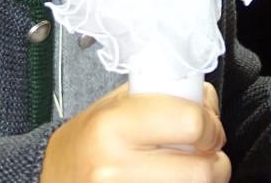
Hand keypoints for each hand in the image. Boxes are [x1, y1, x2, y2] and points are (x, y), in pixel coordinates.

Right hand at [40, 82, 230, 182]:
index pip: (189, 122)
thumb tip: (203, 99)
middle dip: (215, 160)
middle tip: (207, 150)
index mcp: (114, 126)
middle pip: (201, 171)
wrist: (54, 176)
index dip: (210, 122)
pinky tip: (173, 180)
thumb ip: (159, 96)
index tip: (208, 122)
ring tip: (190, 167)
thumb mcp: (115, 104)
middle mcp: (117, 168)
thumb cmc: (87, 140)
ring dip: (205, 180)